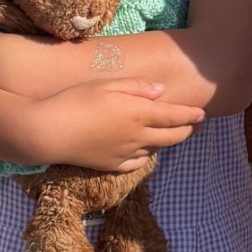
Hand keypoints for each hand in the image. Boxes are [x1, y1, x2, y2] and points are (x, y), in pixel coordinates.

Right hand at [25, 79, 204, 174]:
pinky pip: (137, 162)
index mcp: (138, 113)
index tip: (202, 113)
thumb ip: (137, 87)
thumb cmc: (75, 100)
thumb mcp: (107, 85)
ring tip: (169, 134)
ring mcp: (125, 154)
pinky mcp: (112, 166)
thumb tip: (161, 92)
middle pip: (171, 137)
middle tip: (193, 125)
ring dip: (166, 141)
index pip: (174, 116)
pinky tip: (144, 150)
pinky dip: (146, 155)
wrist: (49, 133)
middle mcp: (137, 136)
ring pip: (155, 149)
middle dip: (186, 130)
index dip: (191, 115)